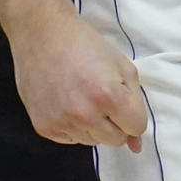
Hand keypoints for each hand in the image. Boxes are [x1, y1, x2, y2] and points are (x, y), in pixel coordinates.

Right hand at [9, 6, 148, 150]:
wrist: (43, 35)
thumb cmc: (86, 45)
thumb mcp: (122, 66)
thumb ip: (135, 104)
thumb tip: (136, 146)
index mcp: (109, 97)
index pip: (136, 127)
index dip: (133, 113)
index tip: (123, 101)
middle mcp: (85, 115)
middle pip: (116, 140)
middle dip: (116, 123)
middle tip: (103, 98)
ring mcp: (63, 123)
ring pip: (93, 142)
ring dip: (94, 126)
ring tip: (82, 96)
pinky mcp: (44, 128)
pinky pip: (71, 140)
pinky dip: (74, 126)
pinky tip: (67, 102)